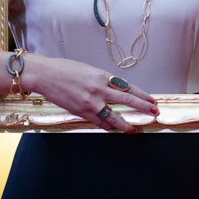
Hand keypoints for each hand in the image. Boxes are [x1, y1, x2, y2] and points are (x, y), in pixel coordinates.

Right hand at [24, 54, 158, 133]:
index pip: (127, 86)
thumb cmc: (64, 69)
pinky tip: (112, 128)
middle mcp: (99, 89)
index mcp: (101, 75)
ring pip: (113, 116)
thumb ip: (101, 79)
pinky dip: (106, 125)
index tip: (151, 99)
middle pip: (126, 100)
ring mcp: (90, 102)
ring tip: (134, 129)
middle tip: (153, 112)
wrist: (45, 75)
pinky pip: (98, 121)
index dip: (141, 94)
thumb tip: (112, 88)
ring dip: (125, 124)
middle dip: (142, 107)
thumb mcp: (87, 69)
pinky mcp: (81, 111)